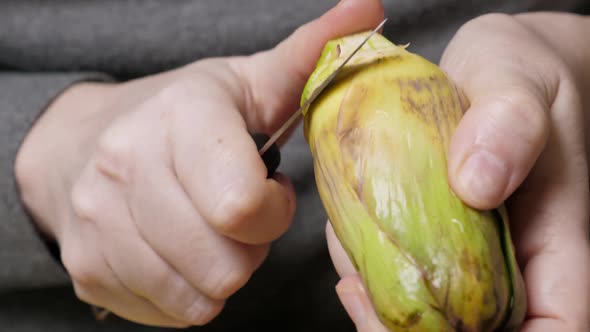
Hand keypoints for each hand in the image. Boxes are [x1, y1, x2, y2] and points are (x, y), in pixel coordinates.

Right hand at [14, 0, 384, 326]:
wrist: (76, 145)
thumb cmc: (176, 114)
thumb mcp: (242, 81)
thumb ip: (308, 54)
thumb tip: (369, 8)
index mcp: (178, 119)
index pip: (241, 207)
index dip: (273, 212)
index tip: (270, 193)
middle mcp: (124, 170)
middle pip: (226, 265)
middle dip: (249, 248)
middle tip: (239, 217)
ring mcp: (98, 226)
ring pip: (200, 297)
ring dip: (220, 271)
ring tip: (210, 231)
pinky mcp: (88, 270)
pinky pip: (168, 312)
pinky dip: (187, 291)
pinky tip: (181, 252)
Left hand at [328, 12, 589, 331]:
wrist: (490, 65)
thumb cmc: (520, 72)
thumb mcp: (520, 82)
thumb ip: (510, 124)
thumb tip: (478, 183)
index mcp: (554, 240)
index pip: (556, 327)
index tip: (440, 330)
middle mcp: (510, 258)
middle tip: (363, 297)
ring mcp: (466, 248)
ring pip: (429, 311)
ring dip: (381, 305)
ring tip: (351, 272)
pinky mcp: (428, 230)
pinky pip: (396, 267)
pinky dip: (366, 266)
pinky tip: (346, 239)